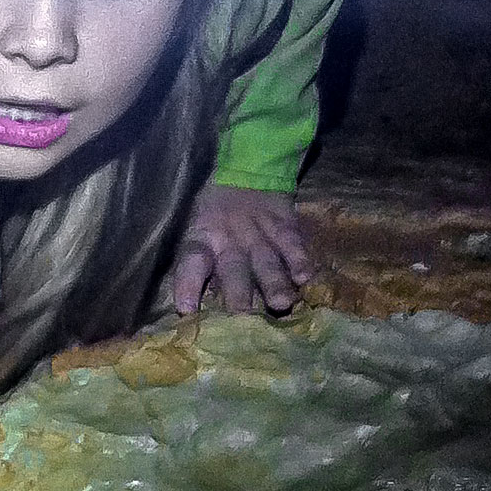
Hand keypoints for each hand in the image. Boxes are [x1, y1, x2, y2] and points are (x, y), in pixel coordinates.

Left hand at [170, 183, 312, 313]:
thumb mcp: (200, 233)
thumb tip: (192, 311)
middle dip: (238, 294)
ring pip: (266, 261)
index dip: (187, 285)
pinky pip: (293, 244)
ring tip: (281, 303)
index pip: (191, 261)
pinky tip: (304, 278)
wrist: (249, 173)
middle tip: (242, 317)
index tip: (186, 309)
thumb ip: (199, 268)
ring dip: (274, 282)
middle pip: (233, 269)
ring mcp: (259, 233)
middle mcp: (229, 240)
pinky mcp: (285, 227)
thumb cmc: (216, 215)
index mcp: (202, 239)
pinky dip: (300, 260)